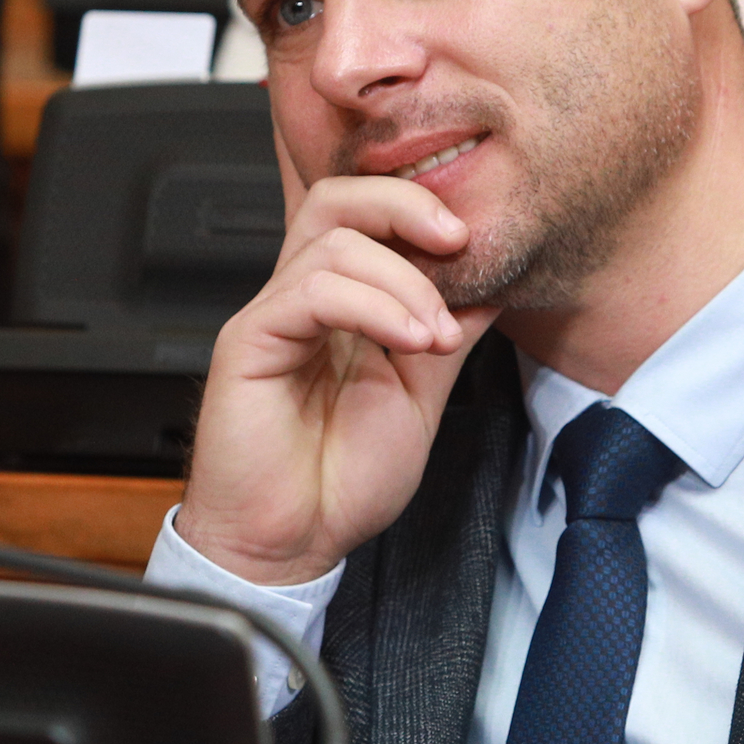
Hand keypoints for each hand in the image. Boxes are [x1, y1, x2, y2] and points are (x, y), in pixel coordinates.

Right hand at [181, 174, 498, 586]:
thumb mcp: (421, 395)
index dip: (420, 210)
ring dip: (404, 281)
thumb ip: (449, 334)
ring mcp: (273, 316)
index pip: (367, 216)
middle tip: (458, 243)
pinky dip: (373, 307)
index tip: (476, 242)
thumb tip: (494, 285)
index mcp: (341, 305)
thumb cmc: (339, 481)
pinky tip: (410, 342)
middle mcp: (303, 299)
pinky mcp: (249, 342)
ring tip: (436, 336)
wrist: (293, 542)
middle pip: (338, 200)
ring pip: (333, 240)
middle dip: (406, 206)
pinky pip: (311, 292)